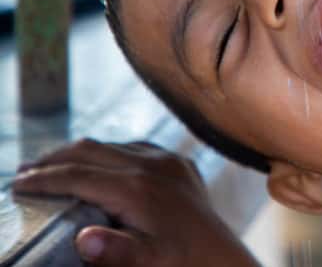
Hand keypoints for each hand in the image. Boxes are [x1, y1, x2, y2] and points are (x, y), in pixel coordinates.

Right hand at [13, 138, 259, 266]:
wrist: (221, 257)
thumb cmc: (179, 262)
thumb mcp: (147, 262)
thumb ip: (115, 252)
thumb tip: (82, 240)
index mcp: (137, 188)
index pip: (78, 176)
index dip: (43, 179)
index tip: (16, 185)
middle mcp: (151, 165)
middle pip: (89, 151)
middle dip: (53, 160)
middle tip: (24, 172)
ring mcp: (167, 160)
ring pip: (111, 145)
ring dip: (79, 154)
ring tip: (52, 166)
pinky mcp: (179, 163)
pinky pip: (136, 147)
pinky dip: (109, 153)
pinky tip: (97, 163)